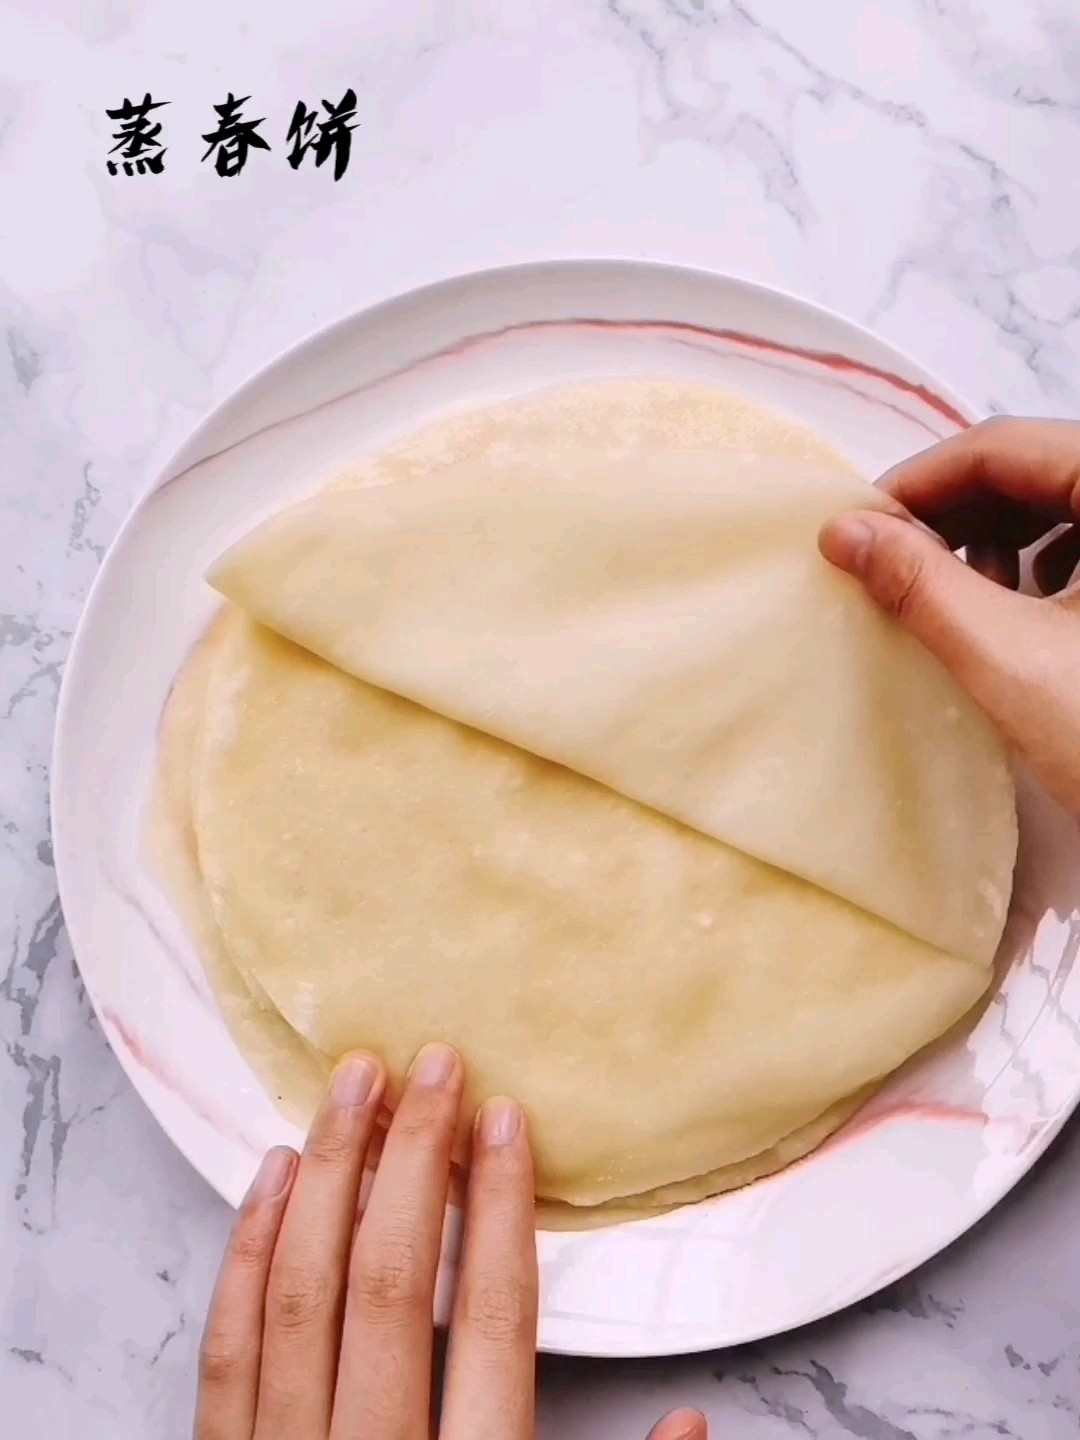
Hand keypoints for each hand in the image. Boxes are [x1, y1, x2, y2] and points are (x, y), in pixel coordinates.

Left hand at [195, 1045, 707, 1439]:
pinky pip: (224, 1352)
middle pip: (384, 1287)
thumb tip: (693, 1425)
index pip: (489, 1322)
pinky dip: (243, 1252)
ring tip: (350, 1088)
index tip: (505, 1119)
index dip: (496, 1210)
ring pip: (294, 1299)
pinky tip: (267, 1178)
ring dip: (322, 1179)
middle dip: (408, 1161)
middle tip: (430, 1065)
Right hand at [820, 418, 1079, 817]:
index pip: (1007, 445)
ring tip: (962, 592)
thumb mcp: (1011, 661)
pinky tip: (1022, 604)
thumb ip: (922, 585)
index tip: (861, 528)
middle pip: (1036, 465)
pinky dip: (1047, 558)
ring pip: (1066, 498)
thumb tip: (843, 532)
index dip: (921, 480)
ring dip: (998, 533)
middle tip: (896, 563)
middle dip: (957, 510)